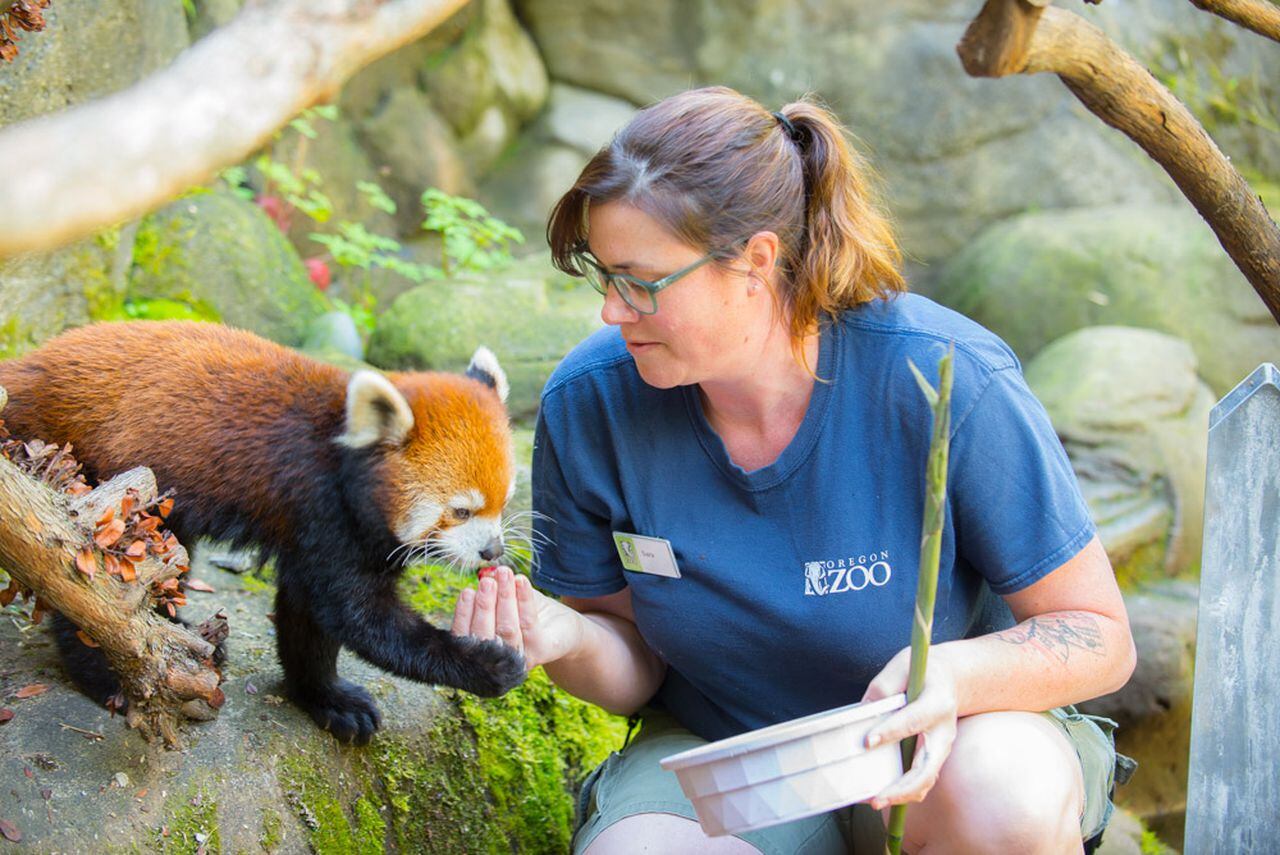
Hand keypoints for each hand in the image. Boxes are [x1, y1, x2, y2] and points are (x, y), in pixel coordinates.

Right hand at [450, 565, 585, 669]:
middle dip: (484, 605)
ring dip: (504, 598)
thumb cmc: (531, 615)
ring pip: (508, 627)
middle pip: (485, 634)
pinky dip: (524, 600)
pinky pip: (529, 623)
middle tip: (486, 582)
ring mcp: (521, 658)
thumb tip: (486, 574)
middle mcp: (499, 661)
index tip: (467, 591)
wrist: (565, 629)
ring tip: (504, 574)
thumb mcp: (510, 601)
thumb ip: (497, 590)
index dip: (464, 614)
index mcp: (483, 652)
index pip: (466, 636)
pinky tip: (521, 581)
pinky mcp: (542, 651)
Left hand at [860, 646, 960, 810]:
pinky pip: (921, 780)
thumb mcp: (902, 666)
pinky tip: (881, 794)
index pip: (913, 721)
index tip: (867, 742)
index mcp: (938, 704)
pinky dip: (902, 791)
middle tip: (877, 797)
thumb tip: (862, 714)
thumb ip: (883, 688)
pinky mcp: (933, 757)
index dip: (890, 732)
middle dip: (902, 787)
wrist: (951, 678)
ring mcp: (941, 748)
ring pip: (925, 781)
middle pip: (927, 768)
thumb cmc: (923, 672)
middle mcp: (943, 732)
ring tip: (874, 801)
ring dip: (901, 795)